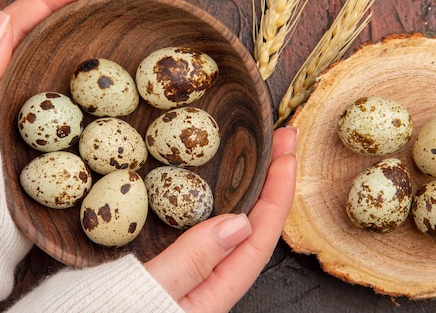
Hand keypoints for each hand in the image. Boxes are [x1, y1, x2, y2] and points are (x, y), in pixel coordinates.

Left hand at [0, 0, 136, 112]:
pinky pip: (67, 101)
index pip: (13, 23)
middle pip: (39, 36)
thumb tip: (4, 19)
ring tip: (122, 20)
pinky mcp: (38, 141)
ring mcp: (18, 114)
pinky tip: (115, 78)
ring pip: (55, 65)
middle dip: (77, 10)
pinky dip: (90, 81)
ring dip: (87, 39)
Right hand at [144, 126, 297, 312]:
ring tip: (260, 153)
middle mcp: (208, 283)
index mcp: (212, 295)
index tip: (286, 154)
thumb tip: (239, 224)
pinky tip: (214, 183)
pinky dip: (217, 198)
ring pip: (231, 227)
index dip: (277, 194)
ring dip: (249, 187)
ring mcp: (190, 273)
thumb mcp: (149, 291)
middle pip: (253, 229)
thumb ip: (190, 263)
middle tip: (283, 139)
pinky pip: (204, 228)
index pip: (258, 240)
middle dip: (272, 182)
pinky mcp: (169, 263)